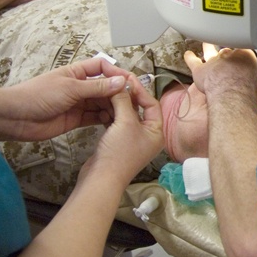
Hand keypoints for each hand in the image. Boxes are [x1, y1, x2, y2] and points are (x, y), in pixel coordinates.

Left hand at [0, 57, 133, 140]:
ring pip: (101, 103)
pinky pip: (95, 117)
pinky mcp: (76, 119)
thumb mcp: (71, 88)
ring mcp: (78, 103)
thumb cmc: (37, 96)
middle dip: (117, 92)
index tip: (129, 82)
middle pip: (104, 86)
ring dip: (113, 107)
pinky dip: (104, 119)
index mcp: (76, 72)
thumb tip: (120, 81)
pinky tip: (113, 121)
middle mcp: (79, 86)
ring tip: (124, 113)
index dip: (116, 72)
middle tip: (131, 100)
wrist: (17, 117)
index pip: (102, 67)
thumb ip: (97, 87)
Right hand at [77, 74, 163, 189]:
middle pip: (138, 107)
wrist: (101, 178)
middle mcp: (147, 135)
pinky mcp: (117, 142)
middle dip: (127, 95)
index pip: (152, 103)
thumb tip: (122, 84)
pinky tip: (101, 106)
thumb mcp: (125, 122)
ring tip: (107, 90)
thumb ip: (124, 100)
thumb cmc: (119, 154)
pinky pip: (115, 122)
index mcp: (156, 131)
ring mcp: (131, 139)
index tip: (127, 78)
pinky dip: (109, 113)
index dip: (140, 90)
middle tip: (116, 81)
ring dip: (116, 102)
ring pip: (125, 114)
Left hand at [184, 44, 256, 103]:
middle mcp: (228, 55)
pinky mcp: (200, 70)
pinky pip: (193, 61)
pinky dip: (190, 58)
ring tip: (206, 44)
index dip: (242, 56)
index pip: (243, 51)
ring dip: (208, 47)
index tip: (242, 60)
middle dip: (226, 54)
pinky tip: (188, 55)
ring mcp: (213, 61)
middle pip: (226, 51)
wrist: (232, 93)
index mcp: (245, 55)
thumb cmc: (246, 89)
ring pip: (209, 51)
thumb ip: (253, 77)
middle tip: (227, 57)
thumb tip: (253, 81)